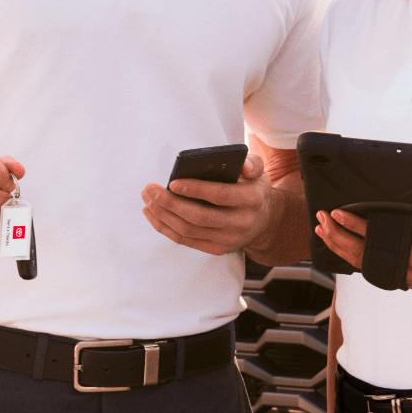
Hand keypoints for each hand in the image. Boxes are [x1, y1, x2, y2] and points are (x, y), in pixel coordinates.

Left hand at [141, 151, 273, 255]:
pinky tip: (152, 213)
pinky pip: (185, 240)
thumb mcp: (258, 172)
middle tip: (150, 189)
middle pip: (199, 217)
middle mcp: (241, 223)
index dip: (195, 189)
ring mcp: (228, 240)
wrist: (264, 220)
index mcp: (252, 199)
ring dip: (163, 215)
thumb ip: (253, 163)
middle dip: (170, 203)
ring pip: (188, 230)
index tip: (172, 182)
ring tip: (147, 199)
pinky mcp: (216, 249)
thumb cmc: (252, 188)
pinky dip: (165, 227)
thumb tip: (243, 165)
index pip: (220, 195)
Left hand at [312, 205, 411, 315]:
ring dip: (340, 247)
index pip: (378, 239)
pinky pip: (371, 268)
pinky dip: (353, 259)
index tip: (338, 214)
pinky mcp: (404, 279)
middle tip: (321, 218)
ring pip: (362, 263)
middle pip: (360, 253)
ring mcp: (402, 275)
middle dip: (337, 235)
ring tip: (323, 233)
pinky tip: (346, 252)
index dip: (355, 226)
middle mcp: (404, 268)